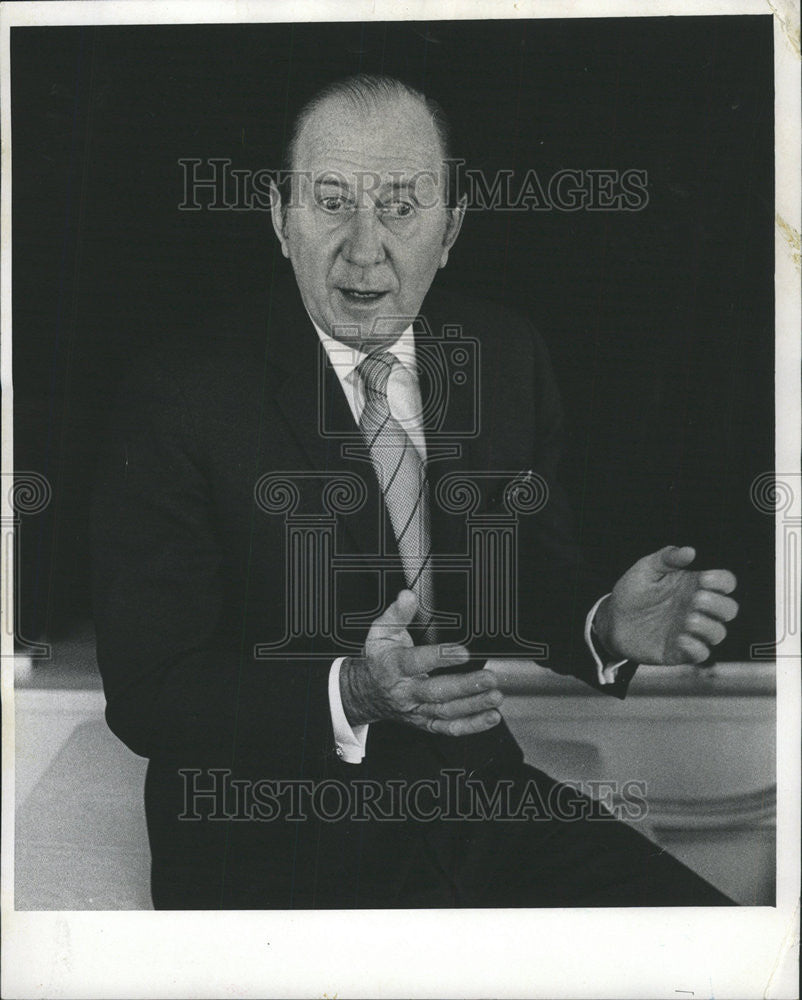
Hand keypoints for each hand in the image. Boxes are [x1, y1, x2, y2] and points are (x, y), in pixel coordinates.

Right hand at [339, 590, 502, 734]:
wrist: (366, 692)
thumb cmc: (379, 660)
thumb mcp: (381, 632)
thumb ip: (397, 613)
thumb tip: (408, 596)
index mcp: (394, 667)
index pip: (416, 662)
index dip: (440, 657)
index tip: (463, 651)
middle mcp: (406, 692)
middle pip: (436, 692)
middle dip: (464, 687)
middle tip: (488, 678)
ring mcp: (417, 710)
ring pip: (446, 712)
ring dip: (473, 706)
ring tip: (495, 696)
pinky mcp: (426, 722)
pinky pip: (449, 728)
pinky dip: (472, 725)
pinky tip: (491, 716)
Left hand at [595, 545, 738, 664]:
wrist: (612, 620)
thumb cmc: (633, 591)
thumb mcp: (646, 568)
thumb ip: (667, 558)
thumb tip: (690, 551)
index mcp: (694, 585)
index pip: (725, 582)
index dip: (722, 581)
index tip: (704, 578)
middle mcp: (697, 608)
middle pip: (729, 609)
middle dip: (719, 605)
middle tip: (696, 599)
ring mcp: (690, 631)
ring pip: (718, 633)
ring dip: (709, 627)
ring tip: (688, 619)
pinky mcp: (680, 650)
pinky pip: (700, 654)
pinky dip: (696, 648)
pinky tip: (680, 638)